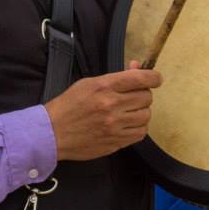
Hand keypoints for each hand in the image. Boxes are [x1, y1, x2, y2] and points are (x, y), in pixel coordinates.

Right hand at [45, 63, 160, 160]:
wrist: (52, 133)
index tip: (156, 79)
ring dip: (141, 112)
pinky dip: (138, 127)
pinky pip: (140, 133)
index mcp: (104, 87)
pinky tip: (128, 124)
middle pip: (146, 97)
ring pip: (146, 116)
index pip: (139, 78)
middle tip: (133, 97)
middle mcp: (111, 105)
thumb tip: (137, 67)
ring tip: (129, 112)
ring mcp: (115, 125)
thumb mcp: (88, 83)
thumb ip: (115, 78)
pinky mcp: (116, 142)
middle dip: (143, 95)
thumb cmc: (68, 106)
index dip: (153, 77)